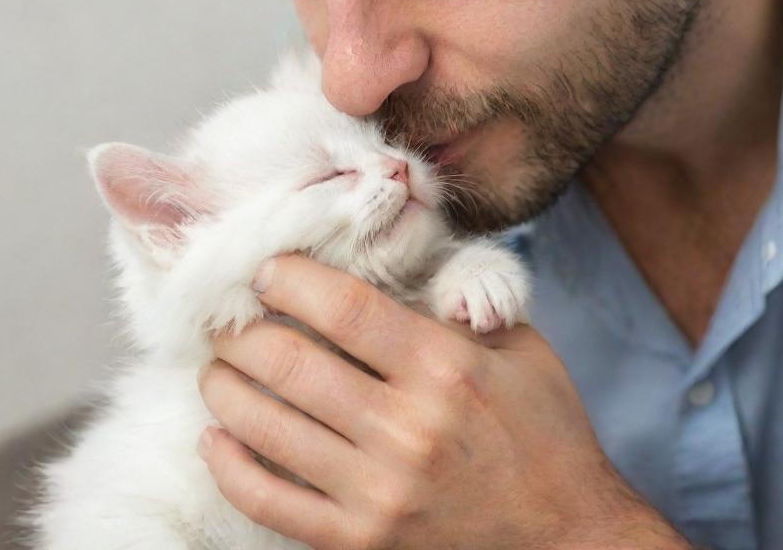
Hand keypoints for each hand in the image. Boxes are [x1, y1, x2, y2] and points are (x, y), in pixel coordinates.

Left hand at [196, 252, 690, 549]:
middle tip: (229, 313)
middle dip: (244, 331)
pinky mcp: (362, 540)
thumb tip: (398, 262)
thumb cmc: (545, 430)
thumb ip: (463, 302)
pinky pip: (272, 503)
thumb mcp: (520, 348)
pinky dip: (231, 466)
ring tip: (217, 363)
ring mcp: (378, 493)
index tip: (268, 268)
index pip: (346, 308)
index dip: (293, 279)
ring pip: (269, 428)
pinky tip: (215, 436)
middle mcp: (406, 429)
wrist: (567, 536)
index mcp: (446, 369)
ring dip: (226, 387)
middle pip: (292, 364)